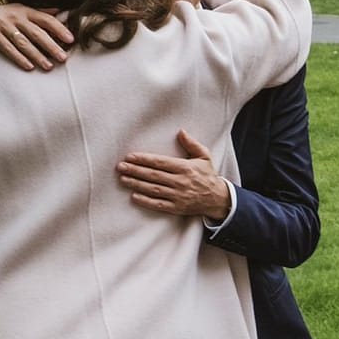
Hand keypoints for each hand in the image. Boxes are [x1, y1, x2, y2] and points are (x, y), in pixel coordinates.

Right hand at [0, 4, 71, 70]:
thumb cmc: (0, 15)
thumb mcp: (18, 9)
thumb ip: (38, 12)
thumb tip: (59, 10)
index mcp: (25, 11)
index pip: (45, 19)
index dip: (59, 29)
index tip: (71, 40)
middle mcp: (15, 17)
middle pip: (37, 33)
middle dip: (51, 46)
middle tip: (63, 58)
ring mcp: (3, 26)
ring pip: (23, 43)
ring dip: (37, 56)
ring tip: (49, 66)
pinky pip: (8, 48)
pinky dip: (19, 58)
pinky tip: (29, 67)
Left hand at [117, 130, 231, 219]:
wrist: (218, 198)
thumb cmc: (208, 176)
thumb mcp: (204, 157)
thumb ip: (191, 144)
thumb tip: (180, 131)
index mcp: (185, 168)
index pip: (160, 162)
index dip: (144, 160)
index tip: (130, 157)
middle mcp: (181, 182)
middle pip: (153, 175)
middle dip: (135, 170)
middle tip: (120, 167)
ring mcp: (178, 196)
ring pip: (153, 189)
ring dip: (136, 184)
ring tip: (123, 179)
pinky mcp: (177, 207)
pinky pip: (159, 204)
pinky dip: (146, 201)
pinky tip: (134, 196)